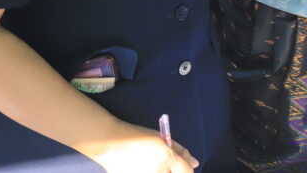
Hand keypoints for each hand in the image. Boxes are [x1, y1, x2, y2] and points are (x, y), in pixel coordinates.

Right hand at [82, 123, 196, 172]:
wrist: (110, 143)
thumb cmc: (137, 137)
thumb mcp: (162, 139)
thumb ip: (181, 152)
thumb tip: (195, 163)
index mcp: (167, 157)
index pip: (187, 172)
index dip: (187, 170)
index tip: (182, 167)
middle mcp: (158, 172)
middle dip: (172, 171)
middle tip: (162, 163)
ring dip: (161, 171)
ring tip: (148, 163)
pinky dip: (148, 171)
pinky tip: (140, 167)